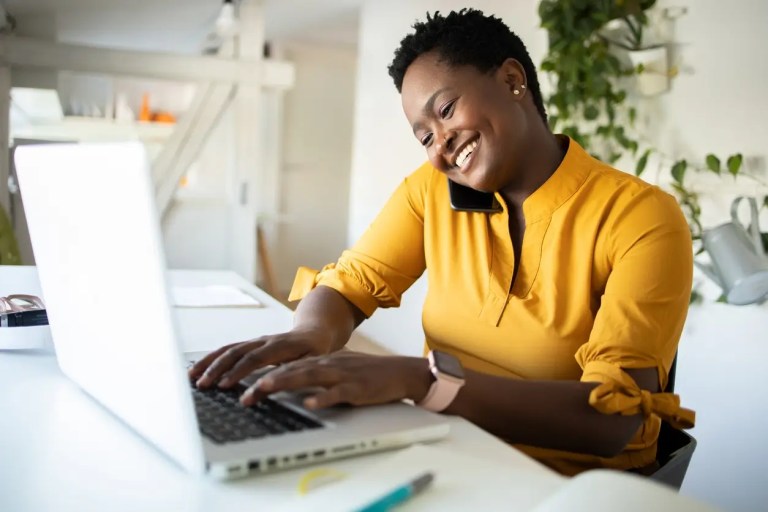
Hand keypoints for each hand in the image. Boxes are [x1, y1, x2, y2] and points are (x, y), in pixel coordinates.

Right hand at [188, 328, 336, 388]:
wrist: (313, 332)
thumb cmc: (314, 351)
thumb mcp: (311, 363)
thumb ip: (294, 373)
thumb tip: (274, 386)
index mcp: (280, 345)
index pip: (256, 358)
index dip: (239, 372)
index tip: (225, 386)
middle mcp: (264, 340)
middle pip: (236, 353)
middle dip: (218, 369)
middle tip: (204, 385)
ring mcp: (255, 341)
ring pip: (228, 350)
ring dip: (210, 363)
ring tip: (193, 378)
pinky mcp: (249, 344)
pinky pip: (227, 350)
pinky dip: (211, 359)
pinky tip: (198, 369)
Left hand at [239, 351, 431, 408]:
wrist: (398, 372)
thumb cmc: (365, 374)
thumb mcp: (336, 370)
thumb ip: (313, 375)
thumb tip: (288, 382)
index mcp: (320, 362)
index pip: (285, 367)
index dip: (262, 376)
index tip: (242, 386)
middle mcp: (327, 365)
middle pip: (291, 371)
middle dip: (264, 382)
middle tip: (243, 394)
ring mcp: (341, 375)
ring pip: (308, 377)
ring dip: (285, 382)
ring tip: (265, 388)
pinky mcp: (356, 388)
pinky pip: (337, 393)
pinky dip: (323, 397)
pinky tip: (310, 403)